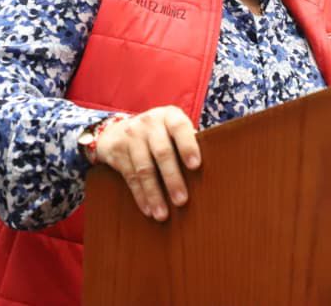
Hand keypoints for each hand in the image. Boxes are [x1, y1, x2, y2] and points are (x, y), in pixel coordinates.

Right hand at [92, 106, 200, 221]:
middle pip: (162, 152)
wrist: (117, 130)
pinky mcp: (117, 150)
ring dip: (154, 193)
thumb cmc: (160, 134)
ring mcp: (131, 135)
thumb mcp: (172, 130)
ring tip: (163, 214)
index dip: (188, 146)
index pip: (180, 128)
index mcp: (170, 116)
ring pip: (144, 168)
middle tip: (182, 201)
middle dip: (172, 178)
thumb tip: (214, 169)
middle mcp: (150, 122)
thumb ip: (188, 142)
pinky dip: (140, 195)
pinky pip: (130, 177)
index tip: (195, 166)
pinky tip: (148, 209)